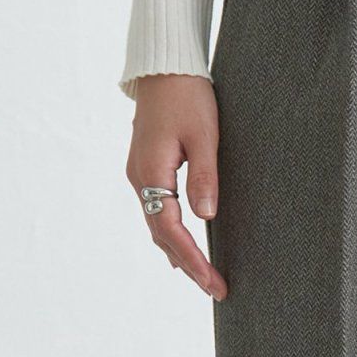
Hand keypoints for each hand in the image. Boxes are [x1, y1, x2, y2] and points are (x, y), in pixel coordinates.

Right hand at [125, 75, 227, 300]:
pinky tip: (181, 249)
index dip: (194, 260)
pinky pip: (157, 211)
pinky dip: (171, 234)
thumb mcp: (204, 136)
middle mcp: (140, 179)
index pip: (172, 231)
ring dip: (179, 253)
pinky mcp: (147, 168)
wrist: (163, 66)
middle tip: (217, 290)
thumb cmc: (187, 95)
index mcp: (151, 174)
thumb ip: (205, 177)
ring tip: (203, 278)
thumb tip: (206, 217)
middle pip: (162, 236)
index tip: (214, 283)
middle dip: (189, 265)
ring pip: (158, 226)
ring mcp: (140, 174)